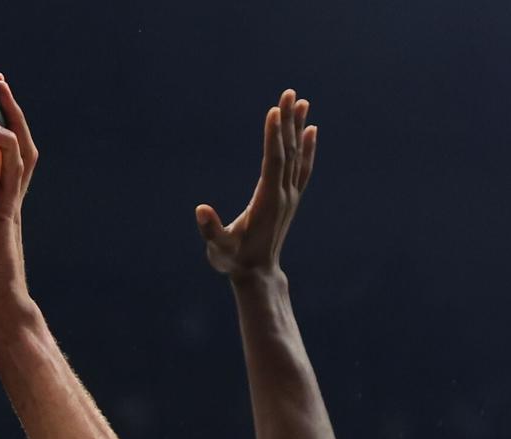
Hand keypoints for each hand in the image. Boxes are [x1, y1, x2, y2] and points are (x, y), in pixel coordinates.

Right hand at [195, 89, 316, 278]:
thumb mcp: (218, 249)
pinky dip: (307, 147)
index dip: (274, 137)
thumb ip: (210, 230)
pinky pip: (302, 167)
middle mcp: (284, 195)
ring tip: (300, 101)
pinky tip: (310, 129)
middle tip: (289, 93)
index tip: (274, 111)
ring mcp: (290, 196)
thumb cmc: (234, 260)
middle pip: (288, 152)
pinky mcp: (290, 198)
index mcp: (267, 202)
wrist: (258, 274)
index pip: (273, 162)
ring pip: (297, 156)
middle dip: (287, 122)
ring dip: (298, 128)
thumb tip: (200, 210)